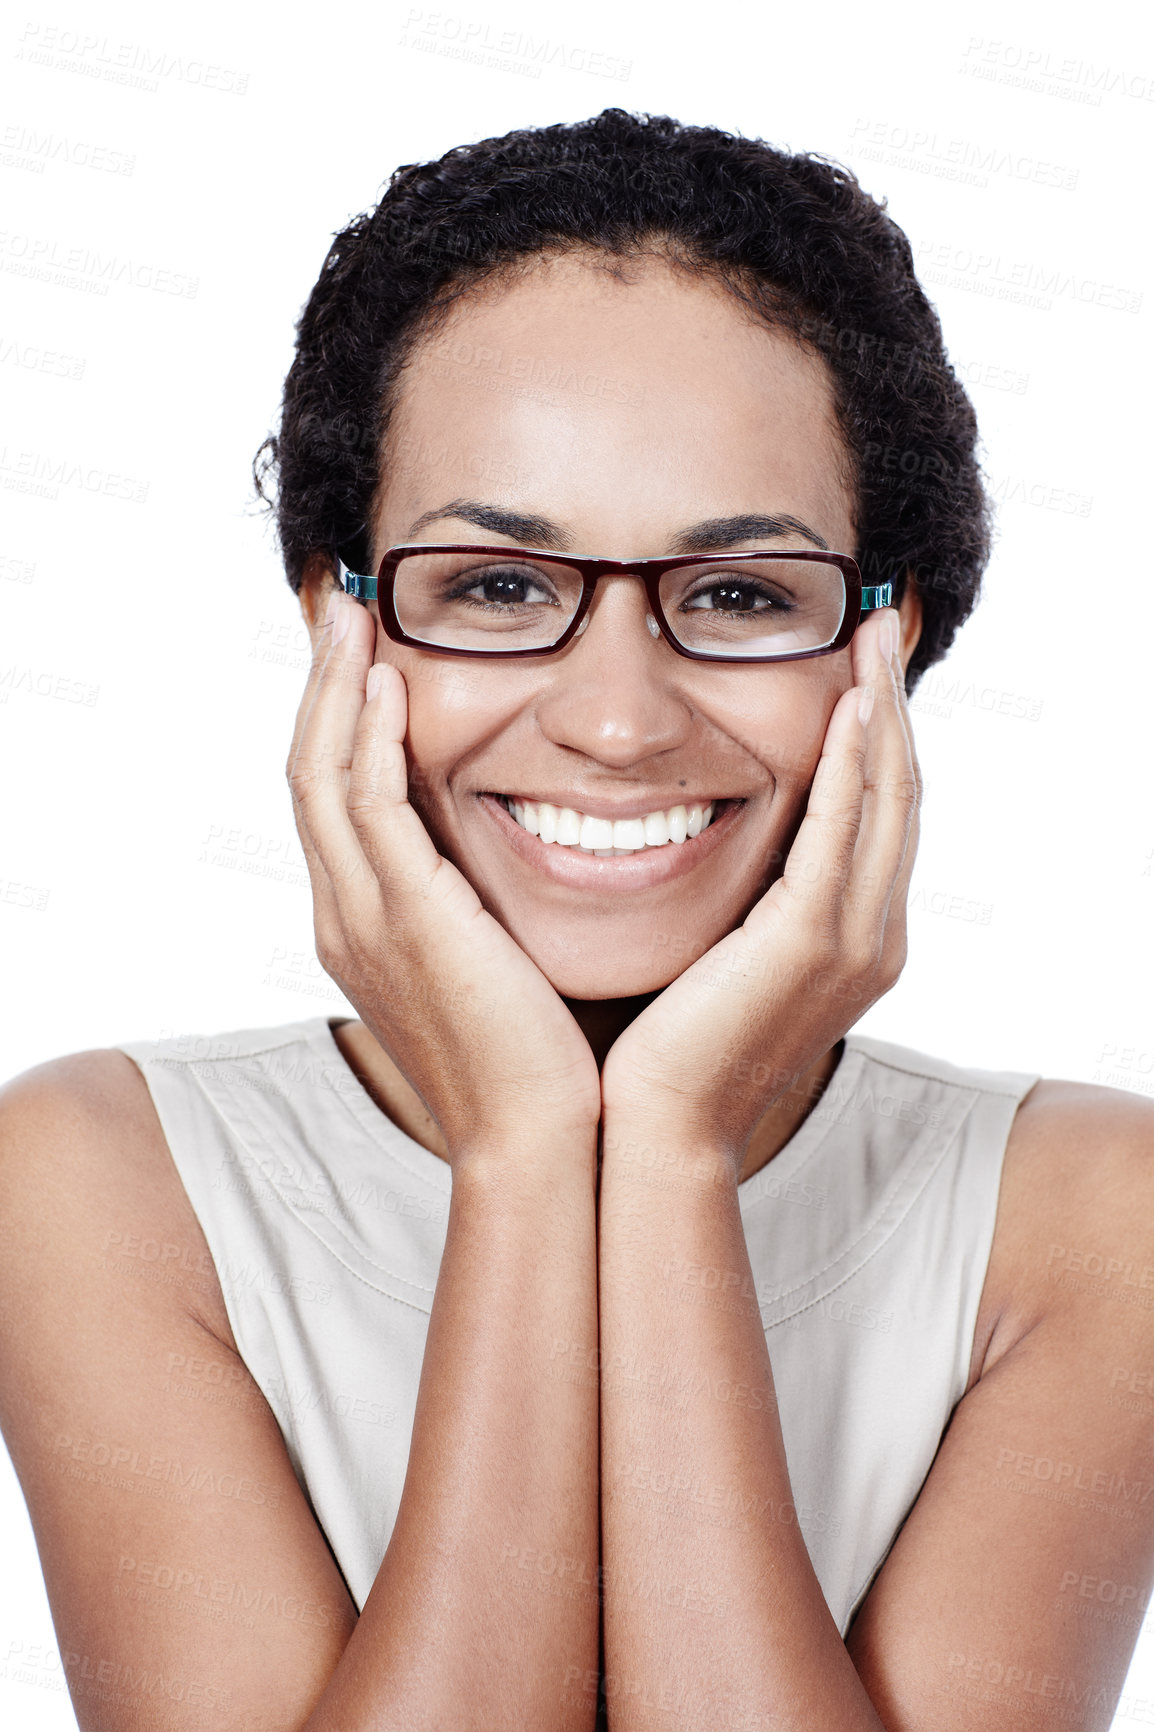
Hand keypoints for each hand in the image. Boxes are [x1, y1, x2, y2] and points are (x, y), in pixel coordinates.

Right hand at [286, 593, 602, 1161]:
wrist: (538, 1140)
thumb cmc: (535, 1061)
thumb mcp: (495, 963)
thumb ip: (482, 902)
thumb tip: (520, 851)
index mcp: (362, 925)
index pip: (331, 800)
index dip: (335, 721)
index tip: (360, 655)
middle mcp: (343, 916)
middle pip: (307, 773)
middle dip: (319, 685)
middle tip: (341, 608)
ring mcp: (361, 919)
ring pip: (321, 777)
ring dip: (333, 689)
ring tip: (352, 616)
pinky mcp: (402, 920)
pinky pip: (366, 808)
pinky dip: (368, 739)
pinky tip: (389, 683)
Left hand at [599, 607, 920, 1169]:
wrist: (656, 1131)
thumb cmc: (666, 1051)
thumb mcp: (720, 958)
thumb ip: (743, 899)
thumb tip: (714, 835)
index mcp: (853, 941)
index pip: (880, 816)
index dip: (878, 737)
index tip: (862, 666)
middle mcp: (873, 937)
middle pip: (901, 795)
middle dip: (892, 706)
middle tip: (880, 625)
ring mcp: (854, 941)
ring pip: (887, 799)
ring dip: (880, 712)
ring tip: (870, 637)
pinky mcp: (814, 941)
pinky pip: (844, 828)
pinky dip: (851, 761)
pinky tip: (847, 703)